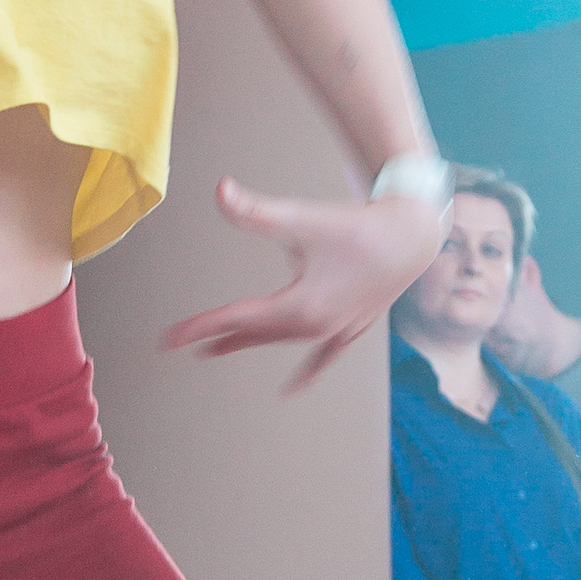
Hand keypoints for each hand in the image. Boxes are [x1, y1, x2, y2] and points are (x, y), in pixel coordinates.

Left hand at [161, 179, 446, 394]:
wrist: (412, 234)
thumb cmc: (356, 224)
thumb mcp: (302, 217)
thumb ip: (256, 210)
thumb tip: (219, 189)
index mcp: (300, 306)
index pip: (237, 318)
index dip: (200, 326)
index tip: (168, 340)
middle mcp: (316, 327)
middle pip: (255, 332)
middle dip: (216, 334)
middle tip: (178, 342)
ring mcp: (335, 331)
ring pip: (281, 341)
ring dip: (248, 343)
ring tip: (215, 349)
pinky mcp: (352, 327)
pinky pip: (323, 357)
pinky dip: (307, 370)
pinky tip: (292, 389)